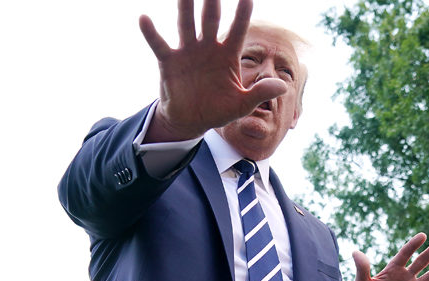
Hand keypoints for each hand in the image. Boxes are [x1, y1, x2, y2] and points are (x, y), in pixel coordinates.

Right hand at [139, 0, 286, 141]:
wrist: (192, 121)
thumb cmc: (219, 109)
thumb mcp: (242, 104)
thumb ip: (260, 93)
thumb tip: (283, 85)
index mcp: (228, 55)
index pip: (238, 30)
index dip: (243, 14)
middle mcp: (208, 48)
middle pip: (211, 19)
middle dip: (212, 2)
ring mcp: (188, 52)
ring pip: (186, 25)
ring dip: (185, 8)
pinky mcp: (169, 61)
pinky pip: (159, 44)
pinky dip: (151, 32)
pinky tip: (144, 18)